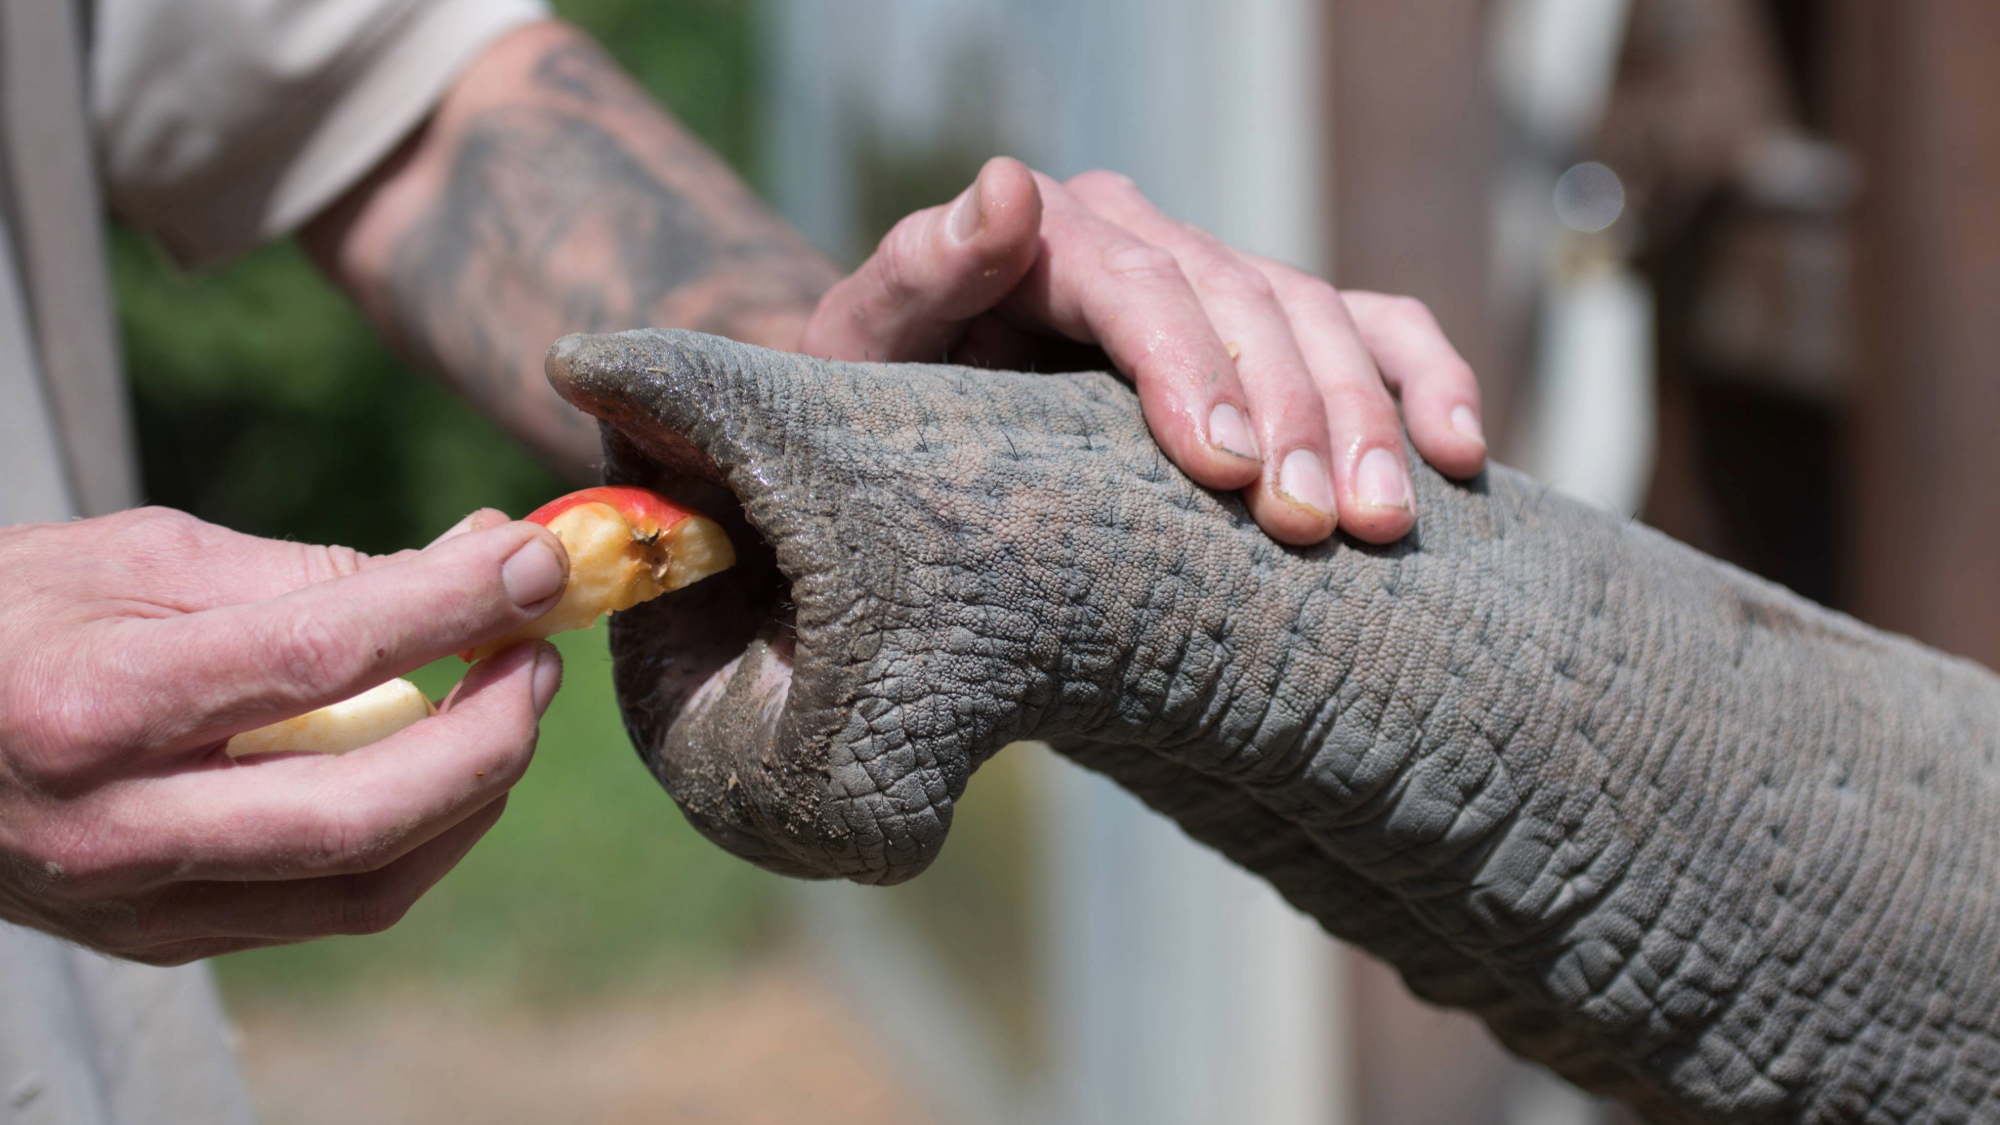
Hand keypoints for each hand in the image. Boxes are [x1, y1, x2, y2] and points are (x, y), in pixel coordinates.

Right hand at [0, 507, 567, 963]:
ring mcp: (137, 905)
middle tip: (540, 652)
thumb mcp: (139, 559)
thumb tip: (474, 565)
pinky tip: (443, 768)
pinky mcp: (161, 940)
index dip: (451, 606)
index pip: (319, 657)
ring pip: (365, 884)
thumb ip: (307, 574)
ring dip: (472, 793)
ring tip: (506, 703)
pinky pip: (332, 906)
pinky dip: (416, 836)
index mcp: (95, 706)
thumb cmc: (14, 620)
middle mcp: (114, 828)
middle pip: (363, 814)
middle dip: (489, 735)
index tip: (540, 561)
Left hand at [800, 158, 1487, 545]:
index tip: (1226, 470)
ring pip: (1320, 317)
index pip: (1140, 285)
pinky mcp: (1270, 327)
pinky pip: (1374, 327)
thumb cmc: (887, 402)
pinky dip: (1425, 379)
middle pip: (1245, 302)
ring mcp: (1217, 277)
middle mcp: (1145, 238)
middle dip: (1292, 413)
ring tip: (1384, 519)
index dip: (1190, 369)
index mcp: (1049, 233)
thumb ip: (918, 272)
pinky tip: (1462, 453)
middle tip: (1314, 526)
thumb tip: (1004, 187)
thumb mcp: (866, 349)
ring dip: (1366, 418)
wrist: (920, 426)